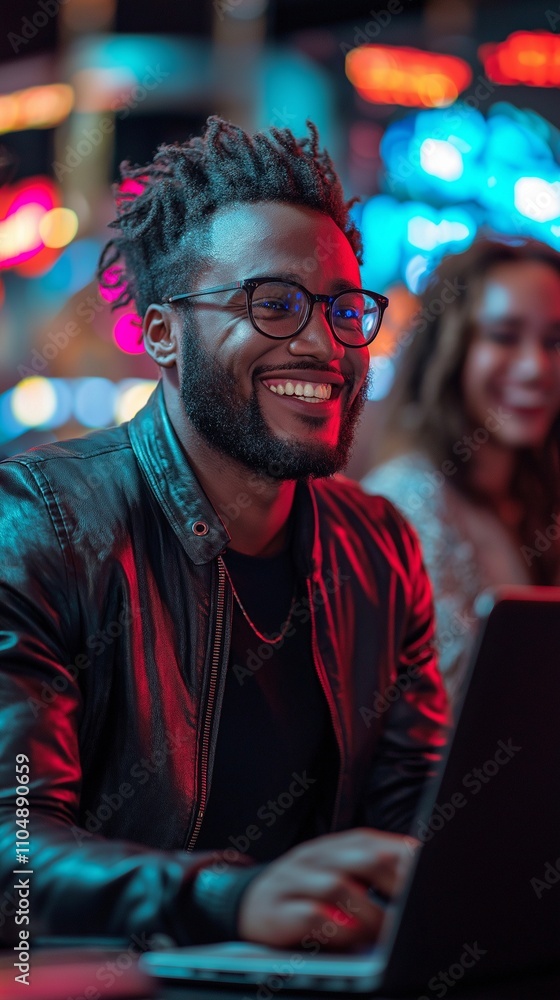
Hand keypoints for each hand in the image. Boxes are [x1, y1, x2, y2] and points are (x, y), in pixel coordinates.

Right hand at [237, 828, 413, 949]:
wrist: (247, 903)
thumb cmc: (308, 893)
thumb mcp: (339, 873)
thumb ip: (374, 873)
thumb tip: (422, 881)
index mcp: (337, 845)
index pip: (378, 844)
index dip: (408, 863)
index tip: (431, 883)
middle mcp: (317, 856)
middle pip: (365, 858)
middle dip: (397, 886)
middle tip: (417, 914)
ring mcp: (295, 880)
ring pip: (339, 887)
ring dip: (371, 915)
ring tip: (388, 937)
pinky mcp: (277, 910)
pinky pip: (310, 916)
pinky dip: (335, 930)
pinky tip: (350, 941)